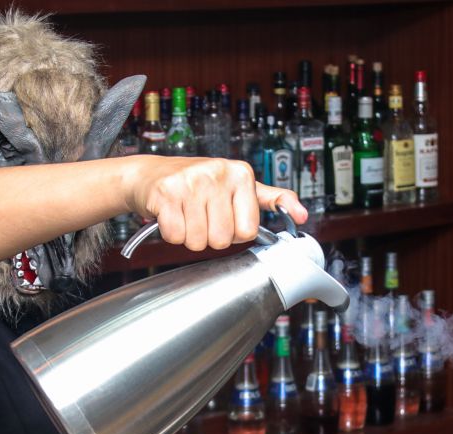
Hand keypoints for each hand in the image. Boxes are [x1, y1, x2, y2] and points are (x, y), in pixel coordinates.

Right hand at [126, 156, 307, 251]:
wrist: (150, 174)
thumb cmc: (197, 184)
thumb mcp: (238, 186)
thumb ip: (272, 199)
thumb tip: (303, 216)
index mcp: (241, 174)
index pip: (248, 231)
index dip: (234, 232)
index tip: (223, 216)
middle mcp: (218, 173)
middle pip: (223, 239)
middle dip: (210, 236)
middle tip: (201, 216)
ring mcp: (191, 181)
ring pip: (198, 241)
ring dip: (189, 236)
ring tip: (186, 214)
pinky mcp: (166, 192)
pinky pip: (175, 235)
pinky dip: (171, 233)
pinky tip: (171, 214)